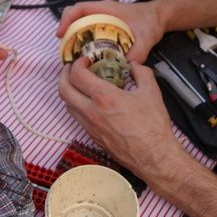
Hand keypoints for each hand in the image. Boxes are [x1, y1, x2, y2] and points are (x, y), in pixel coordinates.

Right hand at [56, 0, 165, 63]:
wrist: (158, 18)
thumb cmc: (150, 21)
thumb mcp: (146, 38)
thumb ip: (138, 53)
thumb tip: (126, 67)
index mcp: (107, 9)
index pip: (79, 9)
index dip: (67, 20)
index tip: (62, 34)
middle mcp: (101, 13)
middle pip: (75, 17)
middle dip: (66, 32)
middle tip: (65, 49)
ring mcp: (102, 20)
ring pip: (80, 25)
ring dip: (73, 38)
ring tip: (72, 55)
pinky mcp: (104, 28)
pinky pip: (88, 32)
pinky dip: (82, 42)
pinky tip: (84, 55)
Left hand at [58, 57, 179, 177]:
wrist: (153, 156)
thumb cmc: (153, 127)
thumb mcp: (151, 92)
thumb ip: (141, 72)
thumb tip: (133, 65)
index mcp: (105, 97)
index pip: (77, 75)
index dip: (77, 63)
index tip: (86, 60)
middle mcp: (92, 112)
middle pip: (63, 89)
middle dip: (64, 75)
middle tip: (71, 68)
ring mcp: (90, 126)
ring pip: (67, 105)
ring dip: (68, 90)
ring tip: (77, 84)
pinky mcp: (92, 137)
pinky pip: (77, 117)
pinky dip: (76, 105)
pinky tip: (87, 102)